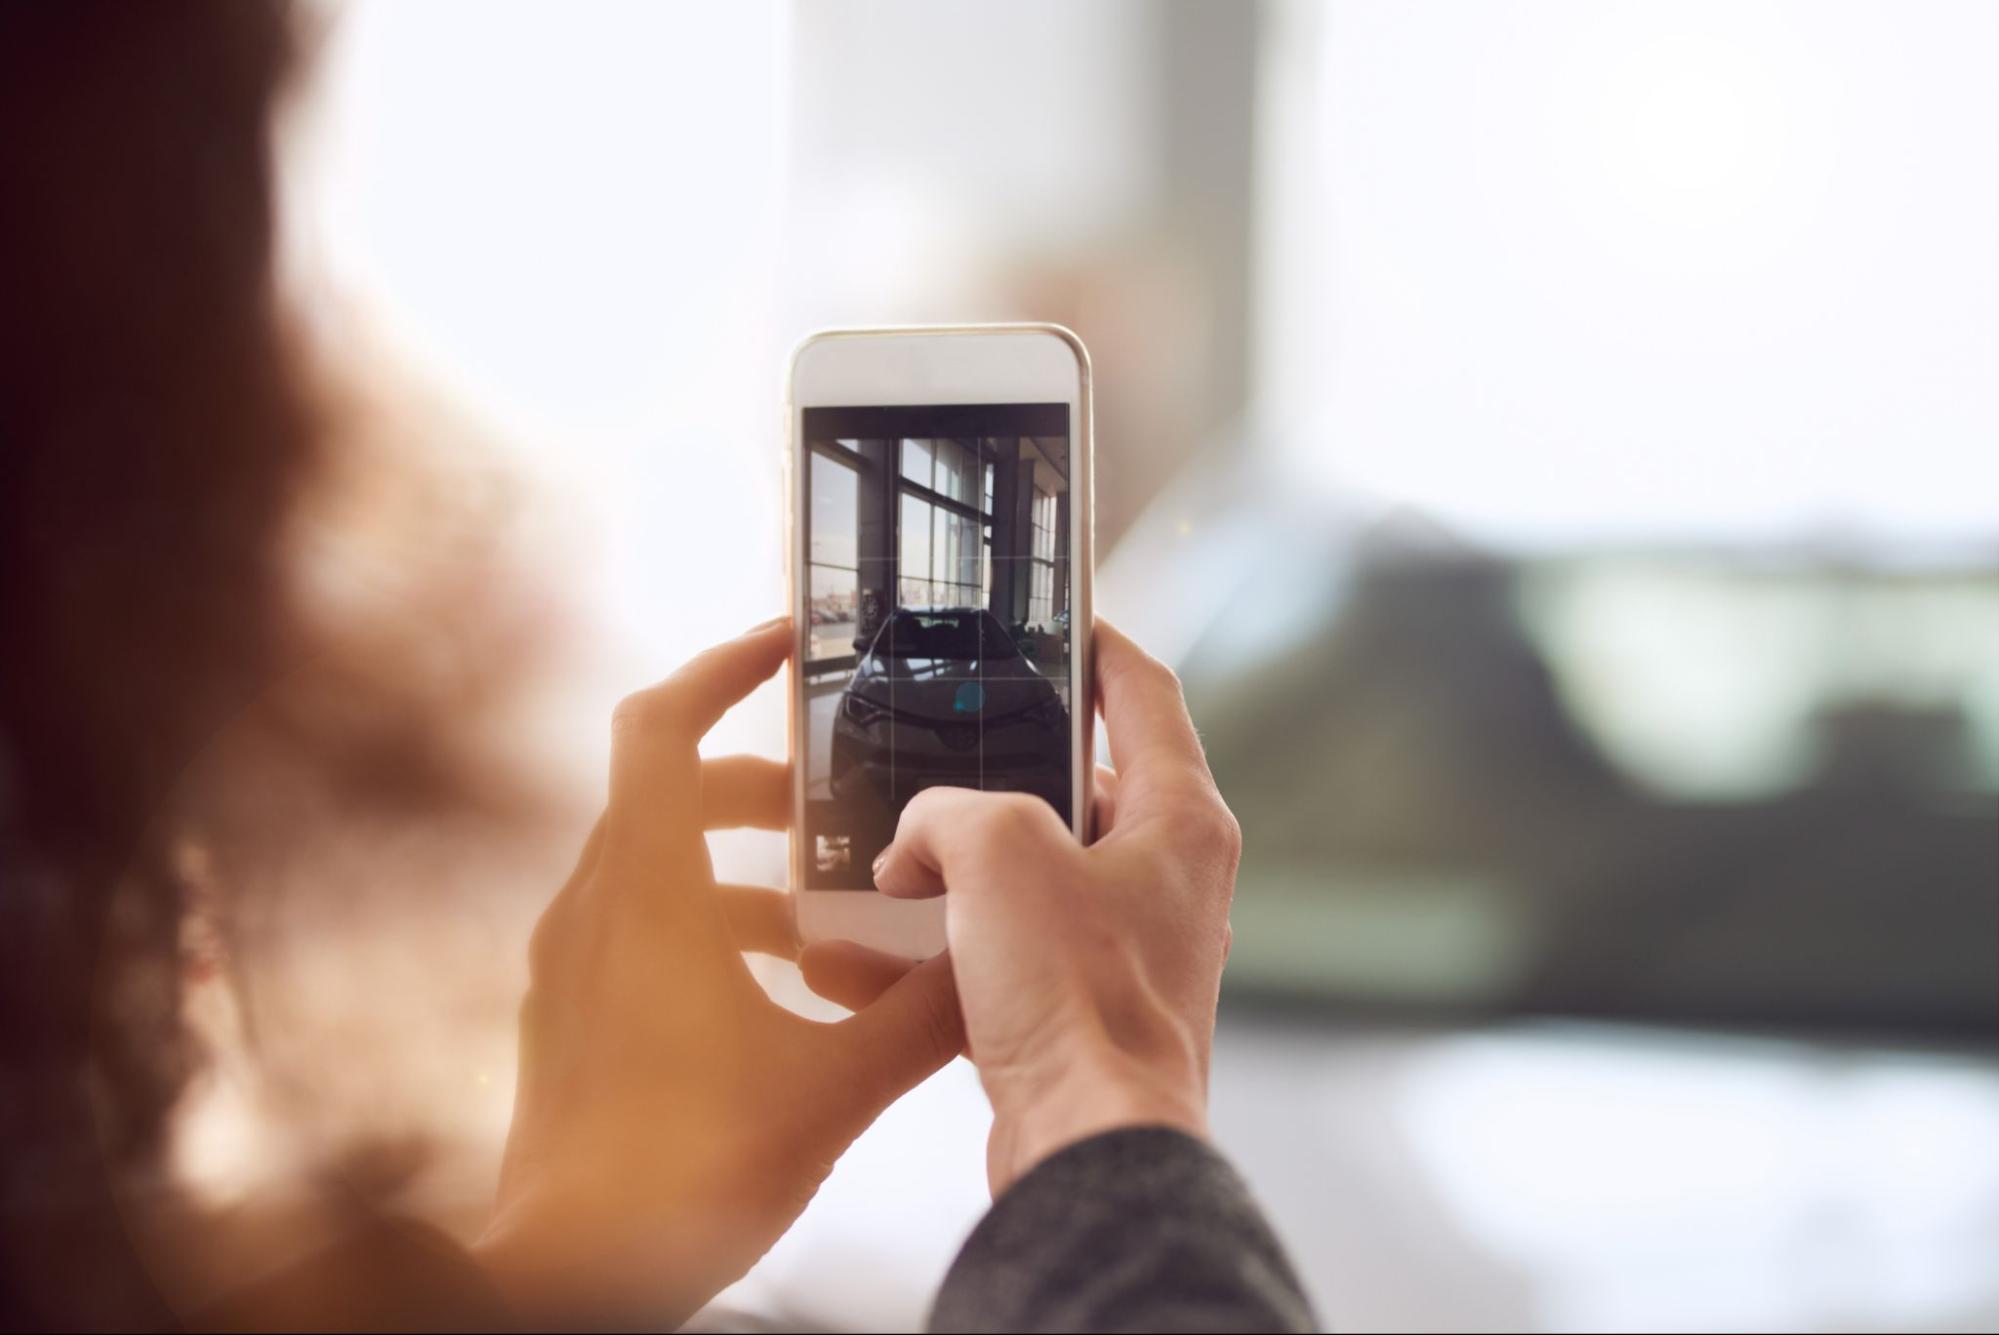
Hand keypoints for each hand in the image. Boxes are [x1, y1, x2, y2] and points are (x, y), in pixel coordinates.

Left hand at [472, 619, 963, 1326]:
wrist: (564, 1276)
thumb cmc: (675, 1181)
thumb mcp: (832, 1090)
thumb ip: (921, 1018)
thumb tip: (991, 972)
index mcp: (647, 895)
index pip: (662, 724)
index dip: (725, 665)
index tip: (789, 645)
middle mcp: (594, 908)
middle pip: (670, 788)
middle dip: (763, 788)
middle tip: (837, 805)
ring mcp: (569, 959)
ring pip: (657, 862)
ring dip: (743, 870)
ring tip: (829, 919)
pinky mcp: (567, 1010)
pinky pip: (639, 924)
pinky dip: (708, 924)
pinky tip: (778, 992)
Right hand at [859, 621, 1239, 1194]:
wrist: (1085, 1146)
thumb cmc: (1078, 1001)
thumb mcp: (999, 853)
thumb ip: (950, 812)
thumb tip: (918, 846)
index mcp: (1180, 819)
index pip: (1145, 694)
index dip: (1095, 646)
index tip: (1054, 620)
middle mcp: (1165, 878)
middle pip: (1077, 788)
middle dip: (994, 775)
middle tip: (933, 751)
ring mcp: (1125, 946)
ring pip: (1028, 877)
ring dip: (953, 870)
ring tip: (883, 858)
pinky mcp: (1077, 1009)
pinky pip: (997, 955)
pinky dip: (934, 952)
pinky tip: (854, 956)